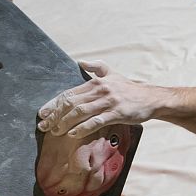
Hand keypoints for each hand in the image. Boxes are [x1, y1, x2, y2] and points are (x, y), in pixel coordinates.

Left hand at [38, 61, 164, 138]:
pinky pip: (95, 121)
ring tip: (56, 131)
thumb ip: (97, 68)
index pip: (69, 93)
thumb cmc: (130, 89)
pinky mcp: (117, 113)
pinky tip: (73, 134)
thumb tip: (80, 62)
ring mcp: (108, 102)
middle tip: (44, 126)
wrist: (152, 99)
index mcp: (96, 82)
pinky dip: (82, 128)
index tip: (42, 114)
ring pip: (80, 112)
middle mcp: (100, 90)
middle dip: (55, 116)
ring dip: (65, 123)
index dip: (53, 104)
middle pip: (71, 104)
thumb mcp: (113, 74)